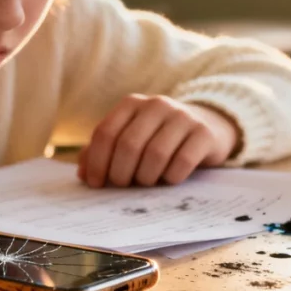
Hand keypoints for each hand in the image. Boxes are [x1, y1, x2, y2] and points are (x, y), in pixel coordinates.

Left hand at [77, 94, 240, 187]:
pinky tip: (169, 179)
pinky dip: (171, 177)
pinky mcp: (203, 133)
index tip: (96, 184)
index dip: (97, 162)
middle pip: (128, 145)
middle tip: (123, 186)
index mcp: (132, 104)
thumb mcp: (131, 138)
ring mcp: (182, 116)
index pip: (105, 132)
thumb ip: (104, 152)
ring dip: (146, 177)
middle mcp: (156, 104)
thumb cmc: (159, 138)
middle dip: (121, 173)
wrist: (208, 125)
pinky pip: (182, 162)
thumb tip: (83, 174)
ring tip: (147, 182)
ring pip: (155, 154)